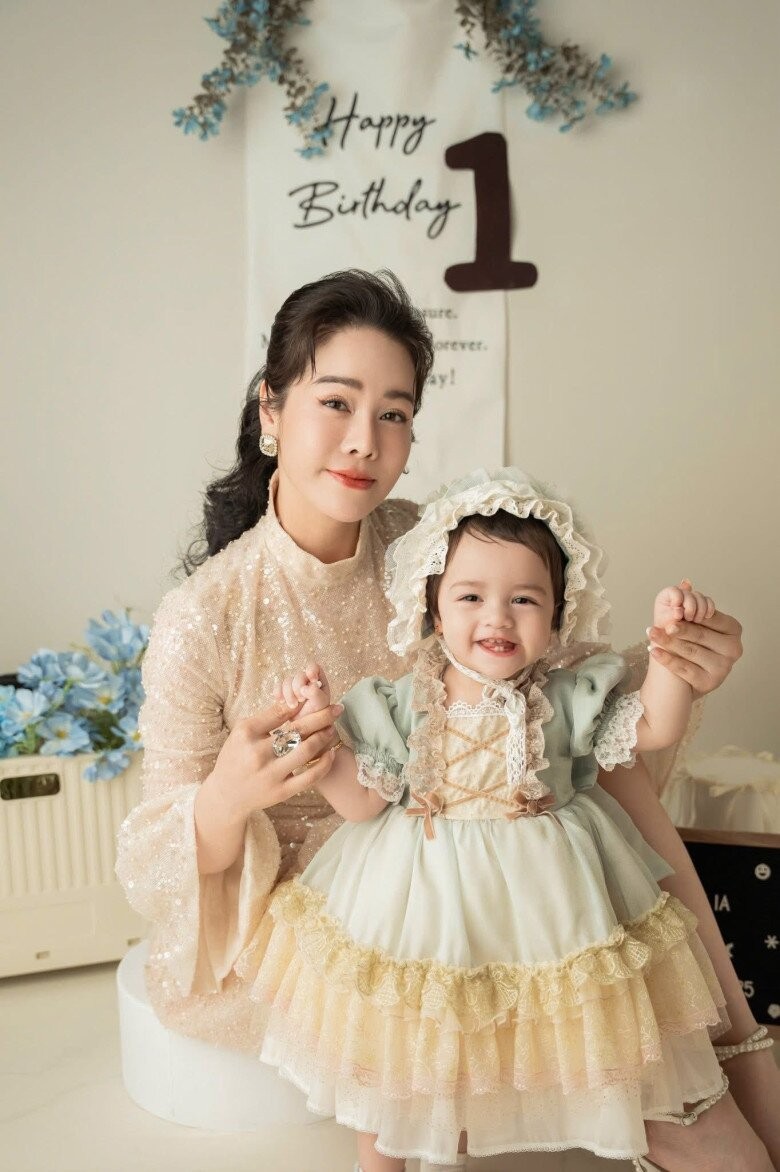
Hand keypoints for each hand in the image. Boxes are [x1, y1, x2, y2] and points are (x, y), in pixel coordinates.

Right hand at [205, 695, 342, 822]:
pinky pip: (310, 776)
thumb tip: (298, 700)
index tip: (316, 696)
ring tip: (332, 728)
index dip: (302, 702)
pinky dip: (324, 763)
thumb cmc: (236, 757)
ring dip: (324, 737)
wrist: (226, 795)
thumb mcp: (242, 733)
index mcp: (246, 733)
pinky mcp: (281, 792)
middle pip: (297, 729)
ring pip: (307, 750)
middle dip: (322, 716)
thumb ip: (267, 718)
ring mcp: (270, 774)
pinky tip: (330, 753)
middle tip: (337, 708)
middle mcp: (258, 753)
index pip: (281, 711)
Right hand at [274, 662, 331, 715]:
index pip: (314, 667)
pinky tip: (281, 701)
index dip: (312, 670)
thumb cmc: (317, 715)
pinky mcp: (283, 692)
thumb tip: (306, 687)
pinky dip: (278, 693)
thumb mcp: (320, 705)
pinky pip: (278, 687)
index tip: (312, 679)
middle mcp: (306, 681)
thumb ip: (316, 694)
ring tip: (293, 706)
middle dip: (298, 687)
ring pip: (287, 681)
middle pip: (298, 675)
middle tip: (300, 700)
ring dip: (288, 693)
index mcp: (318, 680)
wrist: (305, 727)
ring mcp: (294, 686)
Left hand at [648, 579, 742, 695]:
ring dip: (668, 642)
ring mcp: (723, 667)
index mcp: (734, 629)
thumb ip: (692, 605)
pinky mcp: (710, 682)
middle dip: (678, 628)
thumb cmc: (696, 642)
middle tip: (662, 623)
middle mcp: (734, 649)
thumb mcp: (697, 622)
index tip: (673, 610)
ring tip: (652, 634)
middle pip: (701, 635)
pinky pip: (684, 669)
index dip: (691, 614)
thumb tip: (684, 583)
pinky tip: (654, 651)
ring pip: (691, 651)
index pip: (710, 618)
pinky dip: (667, 659)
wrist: (691, 674)